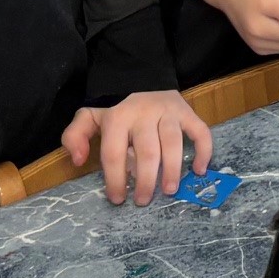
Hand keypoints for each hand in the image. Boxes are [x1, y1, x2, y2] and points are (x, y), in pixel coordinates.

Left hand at [64, 88, 211, 205]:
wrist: (141, 76)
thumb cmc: (115, 108)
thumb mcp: (89, 117)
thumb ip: (74, 136)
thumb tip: (79, 160)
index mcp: (117, 117)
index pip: (114, 153)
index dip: (115, 179)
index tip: (118, 199)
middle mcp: (144, 114)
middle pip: (147, 152)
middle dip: (145, 180)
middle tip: (144, 201)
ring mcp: (169, 112)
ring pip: (173, 143)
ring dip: (172, 169)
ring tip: (169, 190)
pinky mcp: (187, 112)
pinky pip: (200, 132)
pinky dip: (204, 151)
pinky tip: (199, 170)